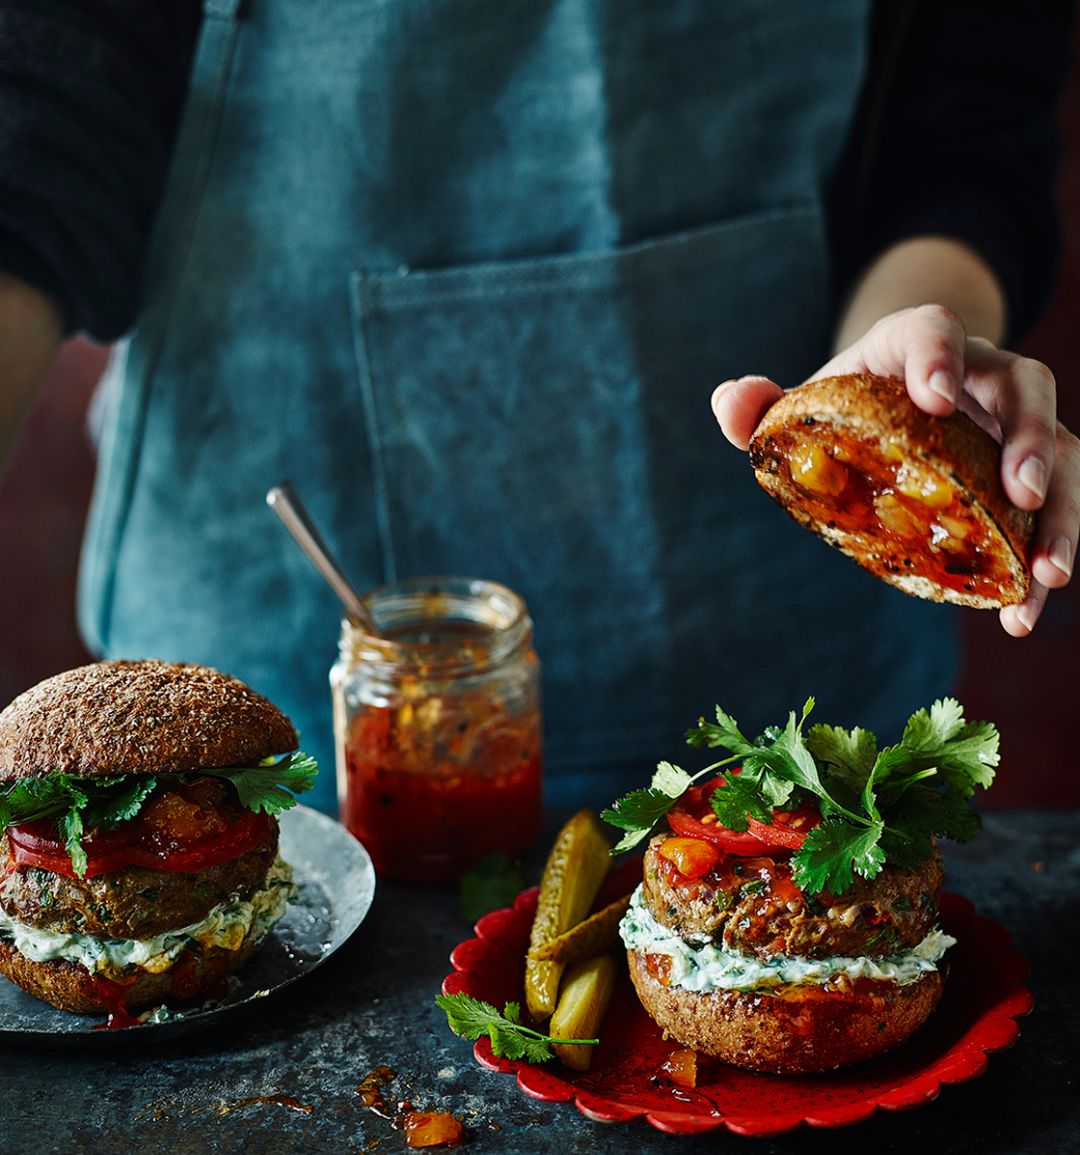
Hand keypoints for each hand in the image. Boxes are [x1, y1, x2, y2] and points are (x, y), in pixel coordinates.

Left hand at [711, 304, 1079, 634]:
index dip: (939, 356)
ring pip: (1062, 450)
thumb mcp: (803, 401)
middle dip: (1030, 438)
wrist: (890, 406)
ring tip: (1047, 575)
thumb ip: (761, 406)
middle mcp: (981, 373)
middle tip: (1022, 494)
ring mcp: (1012, 422)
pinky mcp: (1026, 471)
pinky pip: (1052, 509)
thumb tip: (731, 402)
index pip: (934, 329)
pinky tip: (1019, 615)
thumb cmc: (846, 404)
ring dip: (1062, 514)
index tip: (935, 398)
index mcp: (915, 343)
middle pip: (1027, 384)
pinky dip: (1038, 560)